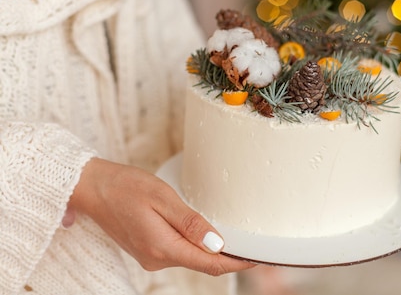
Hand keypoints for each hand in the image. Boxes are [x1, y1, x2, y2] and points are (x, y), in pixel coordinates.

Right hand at [67, 158, 254, 275]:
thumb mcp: (163, 198)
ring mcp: (150, 257)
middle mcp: (156, 259)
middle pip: (203, 264)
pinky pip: (179, 253)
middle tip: (254, 245)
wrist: (92, 188)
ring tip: (236, 239)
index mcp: (162, 247)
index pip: (210, 264)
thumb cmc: (126, 186)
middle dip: (229, 257)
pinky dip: (196, 247)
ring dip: (212, 251)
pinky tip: (206, 235)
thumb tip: (217, 244)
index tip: (258, 257)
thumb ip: (191, 223)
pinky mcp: (147, 251)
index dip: (237, 263)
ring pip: (191, 259)